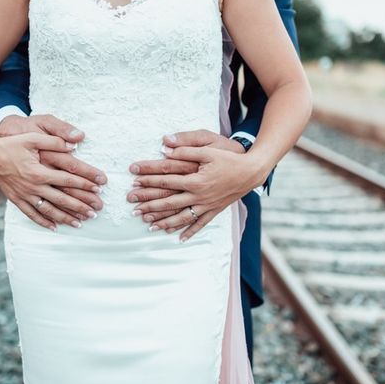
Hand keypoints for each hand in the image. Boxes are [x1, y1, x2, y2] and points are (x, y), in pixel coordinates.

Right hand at [0, 115, 107, 229]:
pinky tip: (55, 227)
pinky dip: (44, 221)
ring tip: (81, 223)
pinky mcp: (17, 200)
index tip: (100, 187)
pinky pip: (32, 214)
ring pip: (49, 210)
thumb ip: (54, 141)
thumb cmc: (12, 144)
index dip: (86, 183)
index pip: (68, 179)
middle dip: (81, 206)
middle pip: (62, 199)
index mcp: (39, 171)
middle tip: (97, 211)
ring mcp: (25, 195)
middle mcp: (33, 186)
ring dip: (66, 217)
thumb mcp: (33, 137)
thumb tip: (75, 144)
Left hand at [127, 130, 264, 241]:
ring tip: (148, 225)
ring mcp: (206, 205)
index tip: (133, 179)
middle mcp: (199, 196)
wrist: (252, 171)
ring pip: (181, 217)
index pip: (165, 180)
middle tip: (132, 208)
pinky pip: (200, 223)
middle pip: (169, 202)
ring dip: (164, 221)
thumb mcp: (208, 148)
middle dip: (149, 205)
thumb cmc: (229, 158)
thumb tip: (164, 145)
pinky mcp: (215, 210)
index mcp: (195, 180)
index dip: (148, 179)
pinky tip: (179, 238)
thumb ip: (186, 148)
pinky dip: (189, 231)